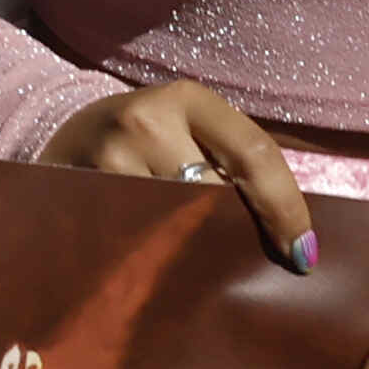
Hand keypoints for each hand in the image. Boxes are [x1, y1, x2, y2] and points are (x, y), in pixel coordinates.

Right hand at [43, 80, 323, 275]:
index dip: (285, 207)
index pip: (253, 154)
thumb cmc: (151, 137)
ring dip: (198, 251)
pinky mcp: (79, 192)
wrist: (66, 131)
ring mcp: (107, 158)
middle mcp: (146, 121)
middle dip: (239, 235)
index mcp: (188, 99)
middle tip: (257, 268)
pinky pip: (135, 237)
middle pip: (214, 195)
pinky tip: (160, 265)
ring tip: (206, 269)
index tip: (302, 252)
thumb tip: (297, 232)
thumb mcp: (191, 127)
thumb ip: (234, 160)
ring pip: (174, 223)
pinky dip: (156, 255)